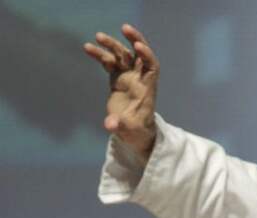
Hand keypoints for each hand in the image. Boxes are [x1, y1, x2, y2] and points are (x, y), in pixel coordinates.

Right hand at [83, 23, 158, 162]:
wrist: (134, 132)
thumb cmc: (136, 132)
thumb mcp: (129, 131)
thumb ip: (119, 126)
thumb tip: (109, 125)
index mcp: (147, 89)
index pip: (152, 66)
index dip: (147, 55)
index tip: (138, 46)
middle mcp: (139, 80)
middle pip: (139, 55)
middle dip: (134, 40)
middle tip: (125, 28)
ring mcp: (128, 78)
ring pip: (122, 56)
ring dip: (112, 45)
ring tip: (98, 37)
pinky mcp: (118, 79)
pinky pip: (110, 63)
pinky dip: (100, 55)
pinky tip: (88, 48)